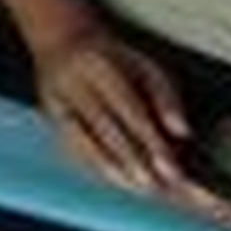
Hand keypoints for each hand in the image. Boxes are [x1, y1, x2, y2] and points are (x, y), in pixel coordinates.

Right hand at [21, 16, 208, 209]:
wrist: (60, 41)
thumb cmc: (112, 58)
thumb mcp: (146, 65)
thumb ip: (166, 97)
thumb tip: (182, 133)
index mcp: (99, 66)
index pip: (129, 109)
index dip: (151, 141)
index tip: (172, 167)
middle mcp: (73, 85)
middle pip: (106, 132)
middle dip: (136, 162)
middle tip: (161, 186)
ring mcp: (55, 103)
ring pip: (86, 145)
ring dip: (116, 170)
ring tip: (143, 189)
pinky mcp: (49, 119)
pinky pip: (74, 149)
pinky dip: (98, 168)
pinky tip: (119, 181)